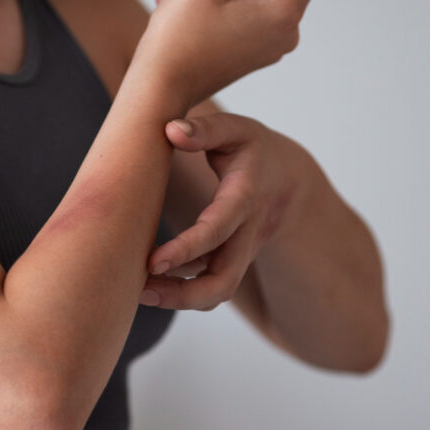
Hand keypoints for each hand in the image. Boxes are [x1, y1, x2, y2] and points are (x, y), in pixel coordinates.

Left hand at [139, 112, 309, 310]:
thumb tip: (171, 130)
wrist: (289, 179)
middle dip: (184, 295)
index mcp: (245, 197)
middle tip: (141, 291)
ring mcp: (241, 252)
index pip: (217, 230)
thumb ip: (205, 129)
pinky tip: (150, 286)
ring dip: (180, 300)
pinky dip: (182, 293)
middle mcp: (246, 233)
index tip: (152, 262)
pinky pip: (210, 286)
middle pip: (224, 280)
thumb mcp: (236, 130)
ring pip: (218, 292)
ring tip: (139, 293)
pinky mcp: (231, 262)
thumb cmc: (254, 149)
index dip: (186, 249)